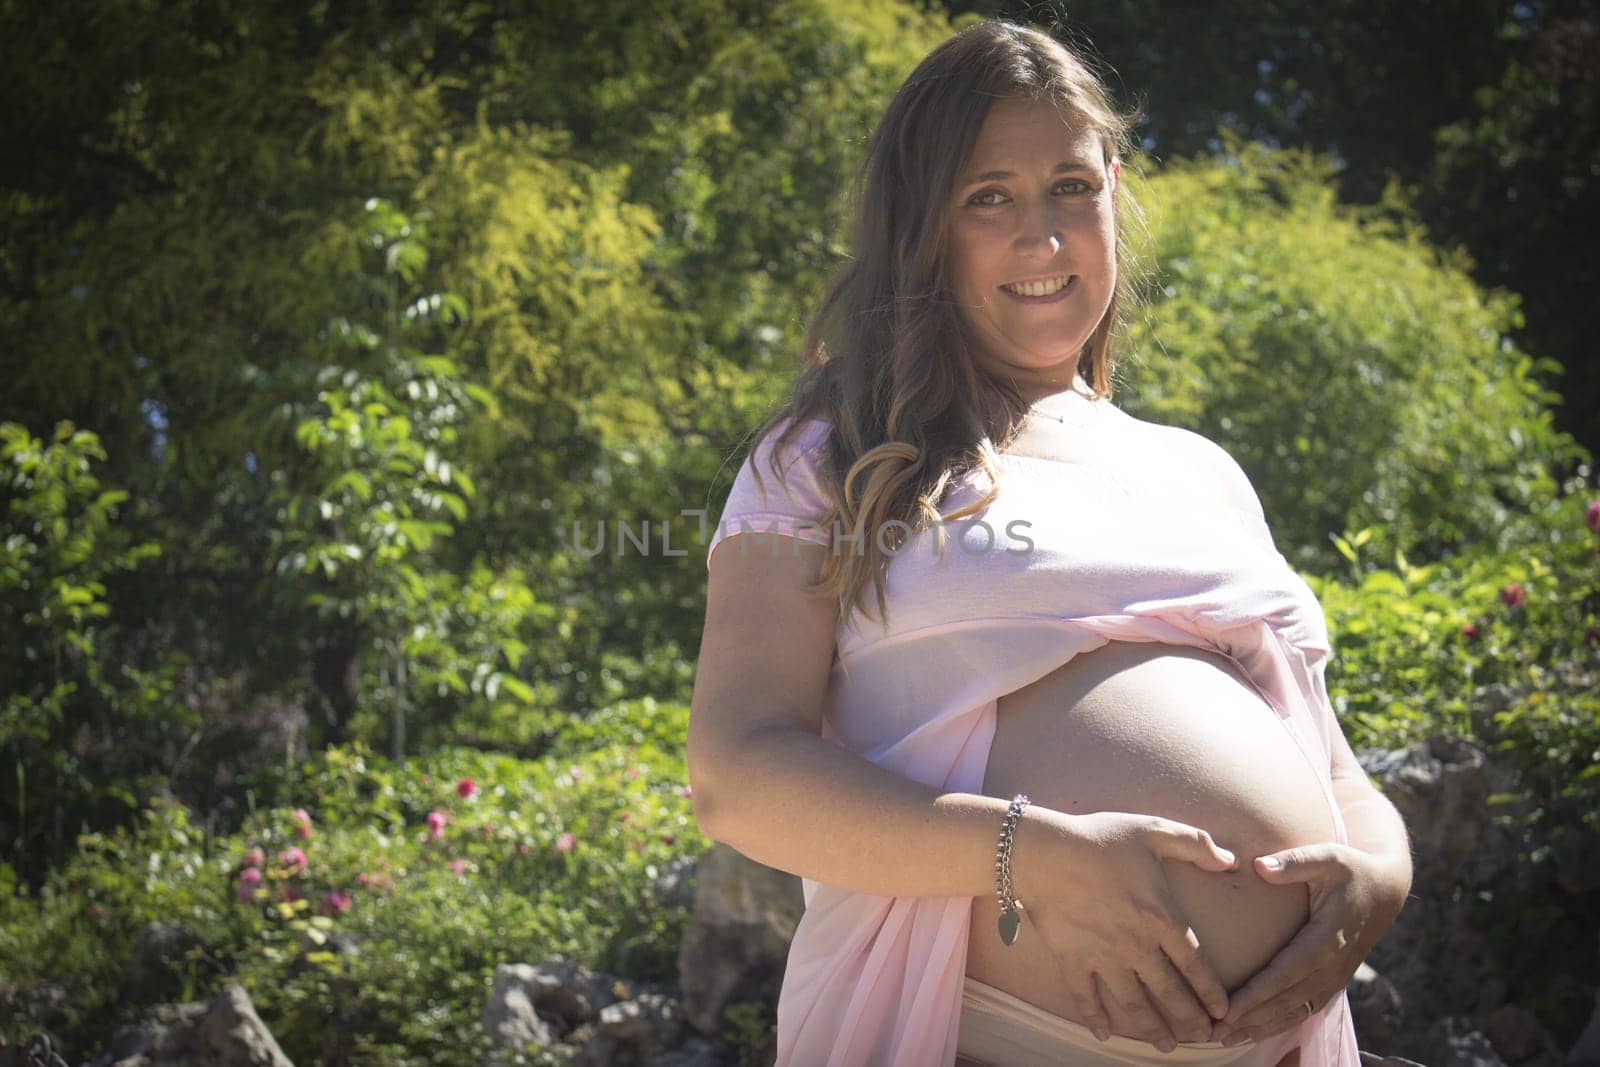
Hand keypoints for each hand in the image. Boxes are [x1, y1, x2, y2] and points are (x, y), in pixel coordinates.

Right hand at [1020, 808, 1240, 1051]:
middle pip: (1170, 992)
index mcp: (1161, 917)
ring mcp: (1103, 957)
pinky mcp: (1073, 960)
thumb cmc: (1099, 838)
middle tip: (1203, 1038)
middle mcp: (1137, 946)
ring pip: (1134, 1003)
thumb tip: (1229, 859)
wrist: (1044, 852)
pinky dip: (1095, 1017)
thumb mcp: (1153, 830)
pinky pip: (1086, 997)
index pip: (1195, 964)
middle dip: (1190, 1019)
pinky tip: (1104, 1035)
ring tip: (1167, 1046)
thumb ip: (1195, 844)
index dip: (1211, 992)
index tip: (1223, 1012)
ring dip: (1153, 1028)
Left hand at [1208, 844, 1409, 1046]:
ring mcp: (1333, 978)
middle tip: (1214, 1033)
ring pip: (1295, 1011)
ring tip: (1225, 1040)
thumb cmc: (1352, 871)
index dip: (1257, 994)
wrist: (1386, 891)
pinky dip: (1278, 1024)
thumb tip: (1259, 866)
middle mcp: (1331, 966)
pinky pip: (1303, 1009)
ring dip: (1260, 1028)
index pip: (1286, 972)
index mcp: (1327, 939)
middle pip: (1286, 1001)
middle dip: (1250, 1019)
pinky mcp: (1331, 981)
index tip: (1228, 1010)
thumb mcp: (1328, 857)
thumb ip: (1295, 862)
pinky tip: (1252, 1032)